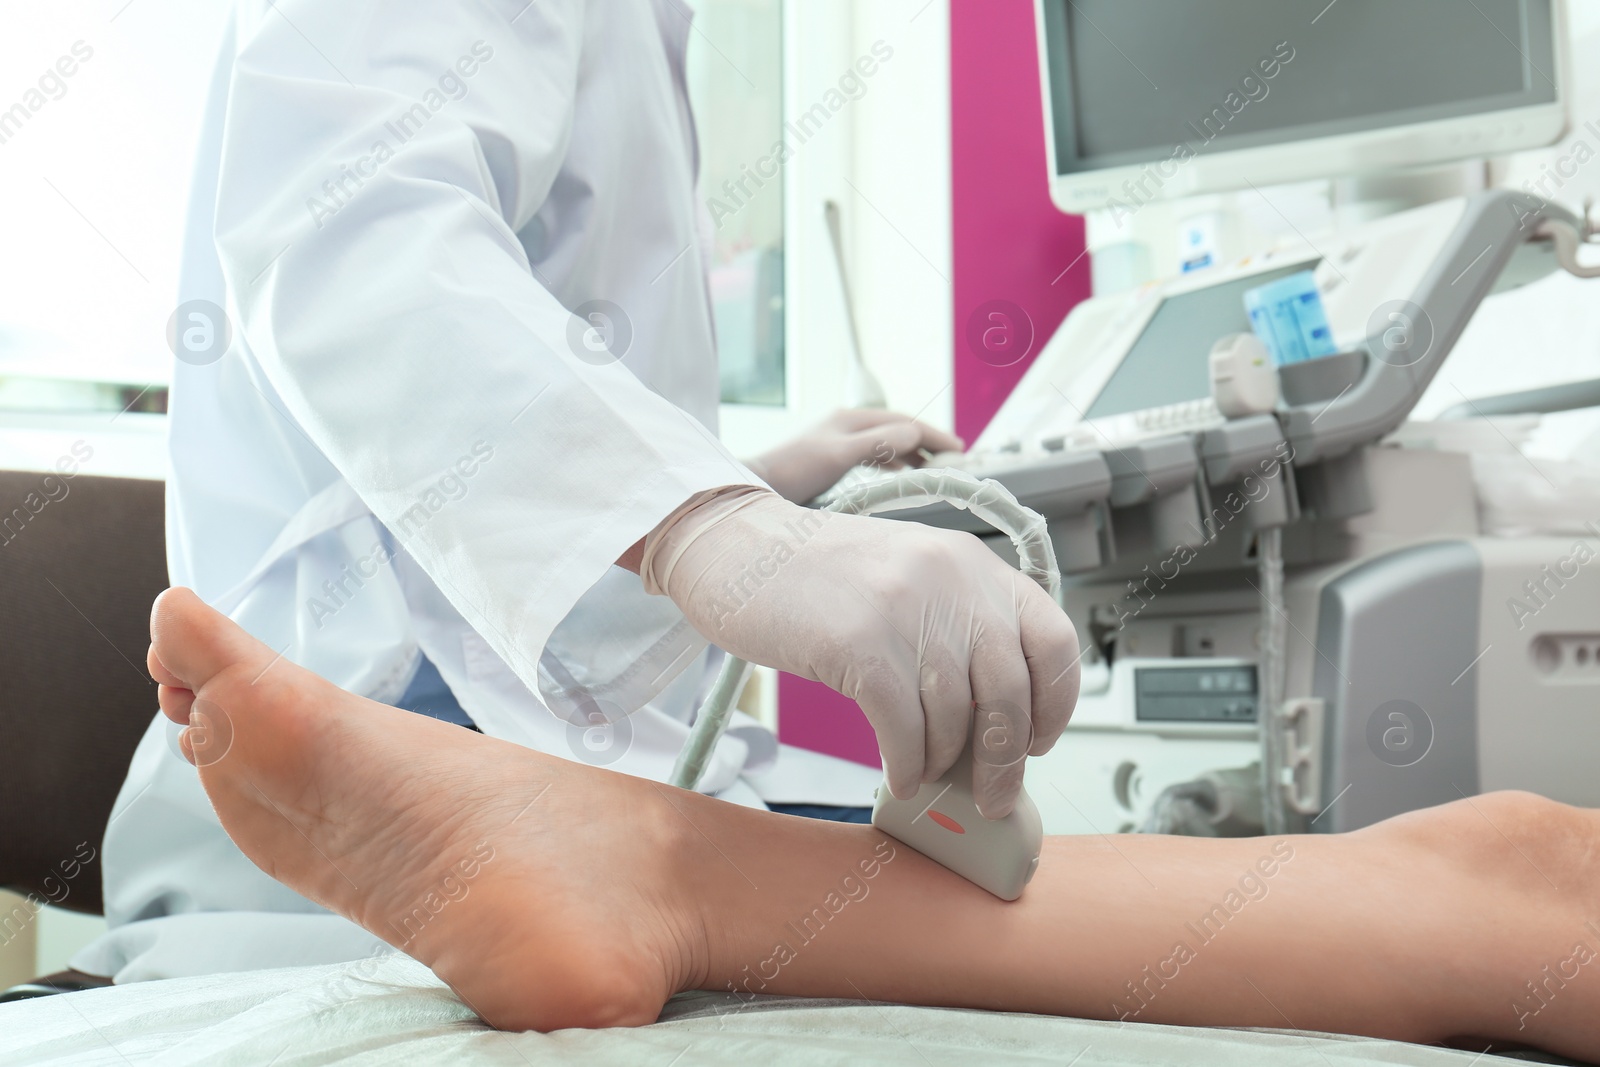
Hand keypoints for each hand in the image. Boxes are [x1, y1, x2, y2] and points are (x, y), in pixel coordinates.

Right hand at [642, 489, 1080, 816]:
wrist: (739, 548)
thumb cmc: (822, 578)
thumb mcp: (910, 578)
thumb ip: (958, 629)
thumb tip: (996, 725)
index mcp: (974, 564)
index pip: (1054, 640)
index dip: (1055, 704)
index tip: (1038, 740)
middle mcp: (952, 579)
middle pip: (1009, 692)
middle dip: (1005, 760)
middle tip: (993, 797)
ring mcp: (905, 608)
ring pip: (954, 717)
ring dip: (945, 763)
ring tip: (926, 773)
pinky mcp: (859, 643)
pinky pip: (903, 729)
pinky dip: (907, 765)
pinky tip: (898, 775)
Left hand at [746, 409, 963, 504]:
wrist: (757, 485)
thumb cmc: (794, 469)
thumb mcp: (841, 455)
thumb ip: (879, 443)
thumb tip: (914, 434)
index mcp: (852, 419)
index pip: (903, 422)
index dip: (932, 435)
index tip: (958, 448)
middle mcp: (848, 425)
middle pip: (898, 429)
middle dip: (927, 442)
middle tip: (954, 458)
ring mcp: (840, 441)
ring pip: (887, 443)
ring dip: (912, 454)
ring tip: (933, 469)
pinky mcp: (833, 458)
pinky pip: (874, 456)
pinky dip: (893, 463)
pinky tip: (899, 474)